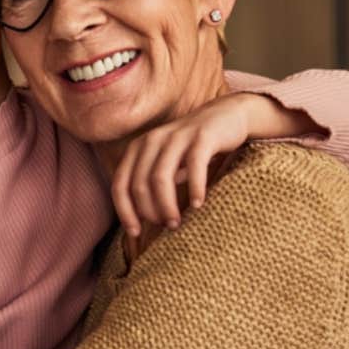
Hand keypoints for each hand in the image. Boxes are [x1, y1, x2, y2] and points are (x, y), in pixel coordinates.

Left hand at [112, 92, 266, 234]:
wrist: (228, 116)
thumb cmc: (192, 149)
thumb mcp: (165, 163)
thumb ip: (150, 184)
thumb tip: (139, 220)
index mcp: (138, 148)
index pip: (120, 184)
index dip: (124, 211)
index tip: (135, 232)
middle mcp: (152, 140)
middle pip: (139, 184)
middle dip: (150, 211)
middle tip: (166, 227)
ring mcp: (176, 136)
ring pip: (160, 178)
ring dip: (166, 205)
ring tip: (176, 223)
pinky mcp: (202, 136)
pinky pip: (194, 165)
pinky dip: (194, 188)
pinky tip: (198, 205)